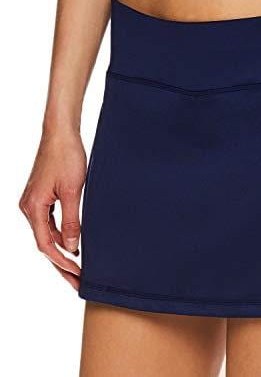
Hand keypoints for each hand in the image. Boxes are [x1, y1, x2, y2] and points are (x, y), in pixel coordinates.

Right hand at [19, 131, 86, 289]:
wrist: (61, 134)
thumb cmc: (67, 157)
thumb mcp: (73, 191)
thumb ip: (72, 221)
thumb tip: (72, 247)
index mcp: (33, 208)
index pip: (46, 245)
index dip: (62, 262)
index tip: (78, 275)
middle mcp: (29, 208)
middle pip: (44, 243)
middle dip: (61, 263)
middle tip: (77, 281)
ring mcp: (34, 202)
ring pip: (47, 234)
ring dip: (62, 250)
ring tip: (78, 267)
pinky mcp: (42, 196)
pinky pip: (49, 222)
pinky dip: (61, 234)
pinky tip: (73, 243)